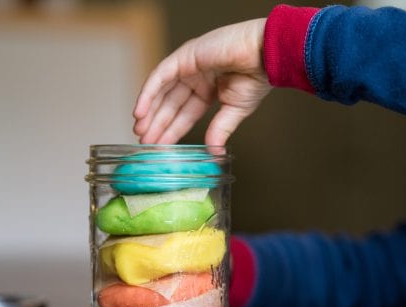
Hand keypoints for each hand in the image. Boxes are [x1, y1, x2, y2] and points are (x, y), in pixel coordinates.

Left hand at [133, 18, 271, 145]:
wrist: (266, 55)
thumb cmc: (257, 77)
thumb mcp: (235, 110)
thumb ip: (220, 129)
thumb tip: (214, 152)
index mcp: (209, 90)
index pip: (185, 114)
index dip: (172, 131)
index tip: (160, 147)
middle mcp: (196, 78)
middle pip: (170, 105)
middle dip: (157, 124)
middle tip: (144, 143)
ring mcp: (188, 66)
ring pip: (162, 92)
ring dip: (149, 111)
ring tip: (140, 131)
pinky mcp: (184, 56)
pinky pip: (160, 76)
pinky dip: (148, 93)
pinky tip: (140, 112)